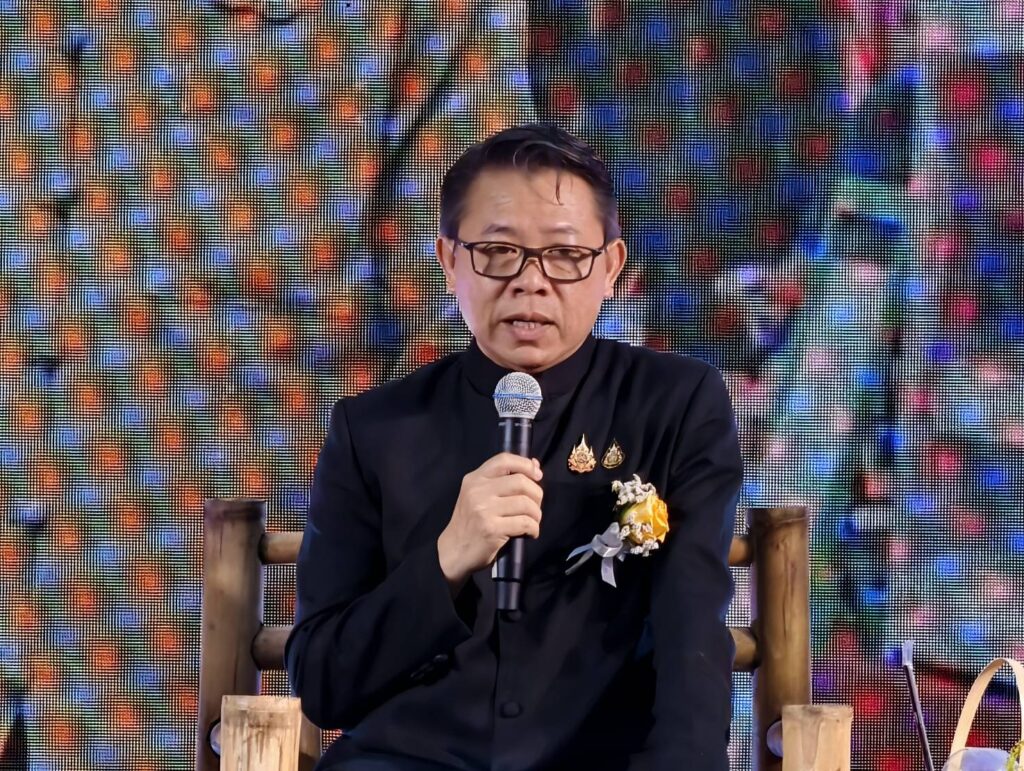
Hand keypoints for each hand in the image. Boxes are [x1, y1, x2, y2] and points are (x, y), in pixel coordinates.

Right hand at [437, 453, 543, 592]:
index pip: (505, 460)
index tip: (537, 475)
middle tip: (535, 507)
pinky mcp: (491, 529)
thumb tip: (535, 465)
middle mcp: (478, 491)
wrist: (454, 551)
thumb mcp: (478, 495)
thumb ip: (502, 480)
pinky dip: (533, 529)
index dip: (526, 465)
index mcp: (474, 478)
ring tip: (532, 522)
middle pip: (521, 482)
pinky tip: (530, 533)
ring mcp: (484, 510)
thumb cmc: (471, 522)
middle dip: (536, 495)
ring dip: (536, 515)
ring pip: (526, 504)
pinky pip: (525, 523)